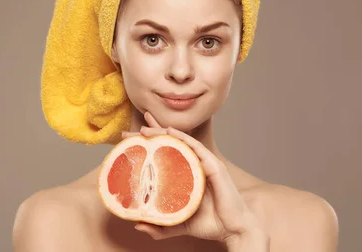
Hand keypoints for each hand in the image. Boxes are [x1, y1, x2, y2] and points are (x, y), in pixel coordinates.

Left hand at [122, 111, 268, 249]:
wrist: (233, 231)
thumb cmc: (210, 224)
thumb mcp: (178, 224)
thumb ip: (160, 227)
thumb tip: (137, 224)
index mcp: (187, 173)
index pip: (166, 152)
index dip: (149, 143)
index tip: (129, 139)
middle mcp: (196, 164)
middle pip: (170, 143)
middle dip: (150, 135)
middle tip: (128, 132)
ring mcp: (205, 163)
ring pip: (181, 142)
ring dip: (162, 132)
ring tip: (144, 129)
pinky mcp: (214, 166)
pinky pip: (196, 148)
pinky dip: (183, 138)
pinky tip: (169, 131)